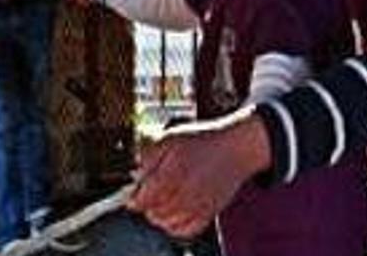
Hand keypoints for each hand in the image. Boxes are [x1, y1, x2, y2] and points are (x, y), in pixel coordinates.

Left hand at [127, 112, 271, 237]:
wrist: (234, 148)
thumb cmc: (202, 141)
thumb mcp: (170, 137)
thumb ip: (149, 155)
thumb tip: (136, 175)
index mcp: (173, 173)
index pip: (144, 199)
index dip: (134, 199)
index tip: (132, 195)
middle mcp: (186, 192)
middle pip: (154, 212)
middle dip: (147, 204)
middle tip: (149, 193)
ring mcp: (199, 205)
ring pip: (167, 223)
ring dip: (160, 215)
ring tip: (162, 201)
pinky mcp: (210, 212)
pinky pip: (186, 230)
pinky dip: (176, 225)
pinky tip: (175, 212)